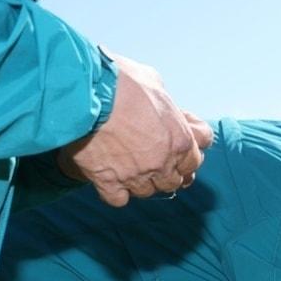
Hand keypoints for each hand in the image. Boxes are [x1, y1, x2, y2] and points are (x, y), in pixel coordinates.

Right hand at [57, 51, 214, 206]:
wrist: (83, 91)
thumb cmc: (118, 80)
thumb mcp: (153, 81)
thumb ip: (163, 101)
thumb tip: (159, 102)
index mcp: (180, 139)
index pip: (197, 158)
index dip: (188, 150)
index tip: (176, 143)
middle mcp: (163, 162)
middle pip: (176, 180)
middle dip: (167, 169)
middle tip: (153, 157)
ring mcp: (137, 175)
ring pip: (149, 191)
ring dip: (142, 181)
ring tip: (129, 167)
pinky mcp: (109, 182)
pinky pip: (119, 199)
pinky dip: (116, 192)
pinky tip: (110, 180)